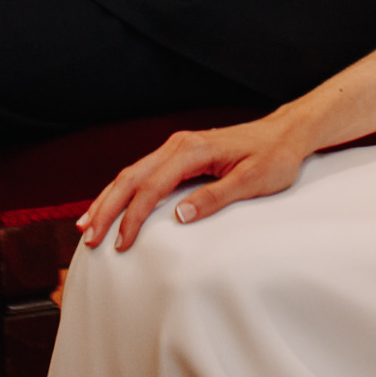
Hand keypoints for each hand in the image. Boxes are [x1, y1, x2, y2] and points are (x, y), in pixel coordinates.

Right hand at [78, 110, 313, 251]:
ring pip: (132, 173)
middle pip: (131, 177)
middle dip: (107, 208)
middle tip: (89, 238)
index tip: (121, 243)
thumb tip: (180, 216)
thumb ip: (216, 197)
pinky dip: (124, 191)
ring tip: (87, 225)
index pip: (152, 186)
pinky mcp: (181, 154)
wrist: (287, 133)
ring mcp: (178, 147)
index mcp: (194, 150)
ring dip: (109, 199)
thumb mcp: (253, 180)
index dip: (133, 217)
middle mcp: (180, 144)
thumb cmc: (275, 156)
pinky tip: (112, 206)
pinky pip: (144, 173)